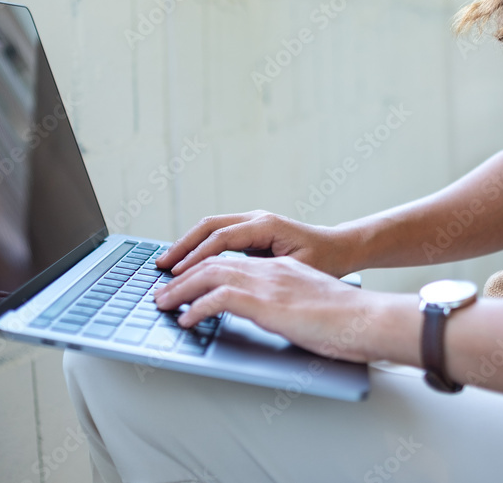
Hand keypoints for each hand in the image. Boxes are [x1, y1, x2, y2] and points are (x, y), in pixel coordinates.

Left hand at [153, 255, 392, 362]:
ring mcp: (266, 282)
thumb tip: (276, 317)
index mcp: (280, 268)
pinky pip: (217, 299)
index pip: (231, 261)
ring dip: (180, 291)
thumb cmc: (348, 319)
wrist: (368, 318)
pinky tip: (187, 320)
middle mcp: (269, 269)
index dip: (203, 269)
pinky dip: (196, 308)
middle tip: (163, 292)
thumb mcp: (310, 304)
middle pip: (213, 263)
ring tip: (164, 305)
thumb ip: (289, 304)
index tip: (185, 282)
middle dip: (183, 277)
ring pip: (208, 276)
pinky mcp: (264, 301)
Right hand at [155, 210, 362, 276]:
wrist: (341, 248)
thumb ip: (267, 275)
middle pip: (209, 226)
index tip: (179, 274)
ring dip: (187, 246)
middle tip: (161, 267)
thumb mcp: (298, 270)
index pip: (222, 238)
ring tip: (166, 264)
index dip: (198, 257)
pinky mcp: (250, 231)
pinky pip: (217, 235)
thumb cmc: (325, 261)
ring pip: (210, 228)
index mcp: (266, 225)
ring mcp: (251, 222)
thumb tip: (236, 284)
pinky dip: (199, 247)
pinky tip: (186, 263)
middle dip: (183, 247)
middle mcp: (256, 218)